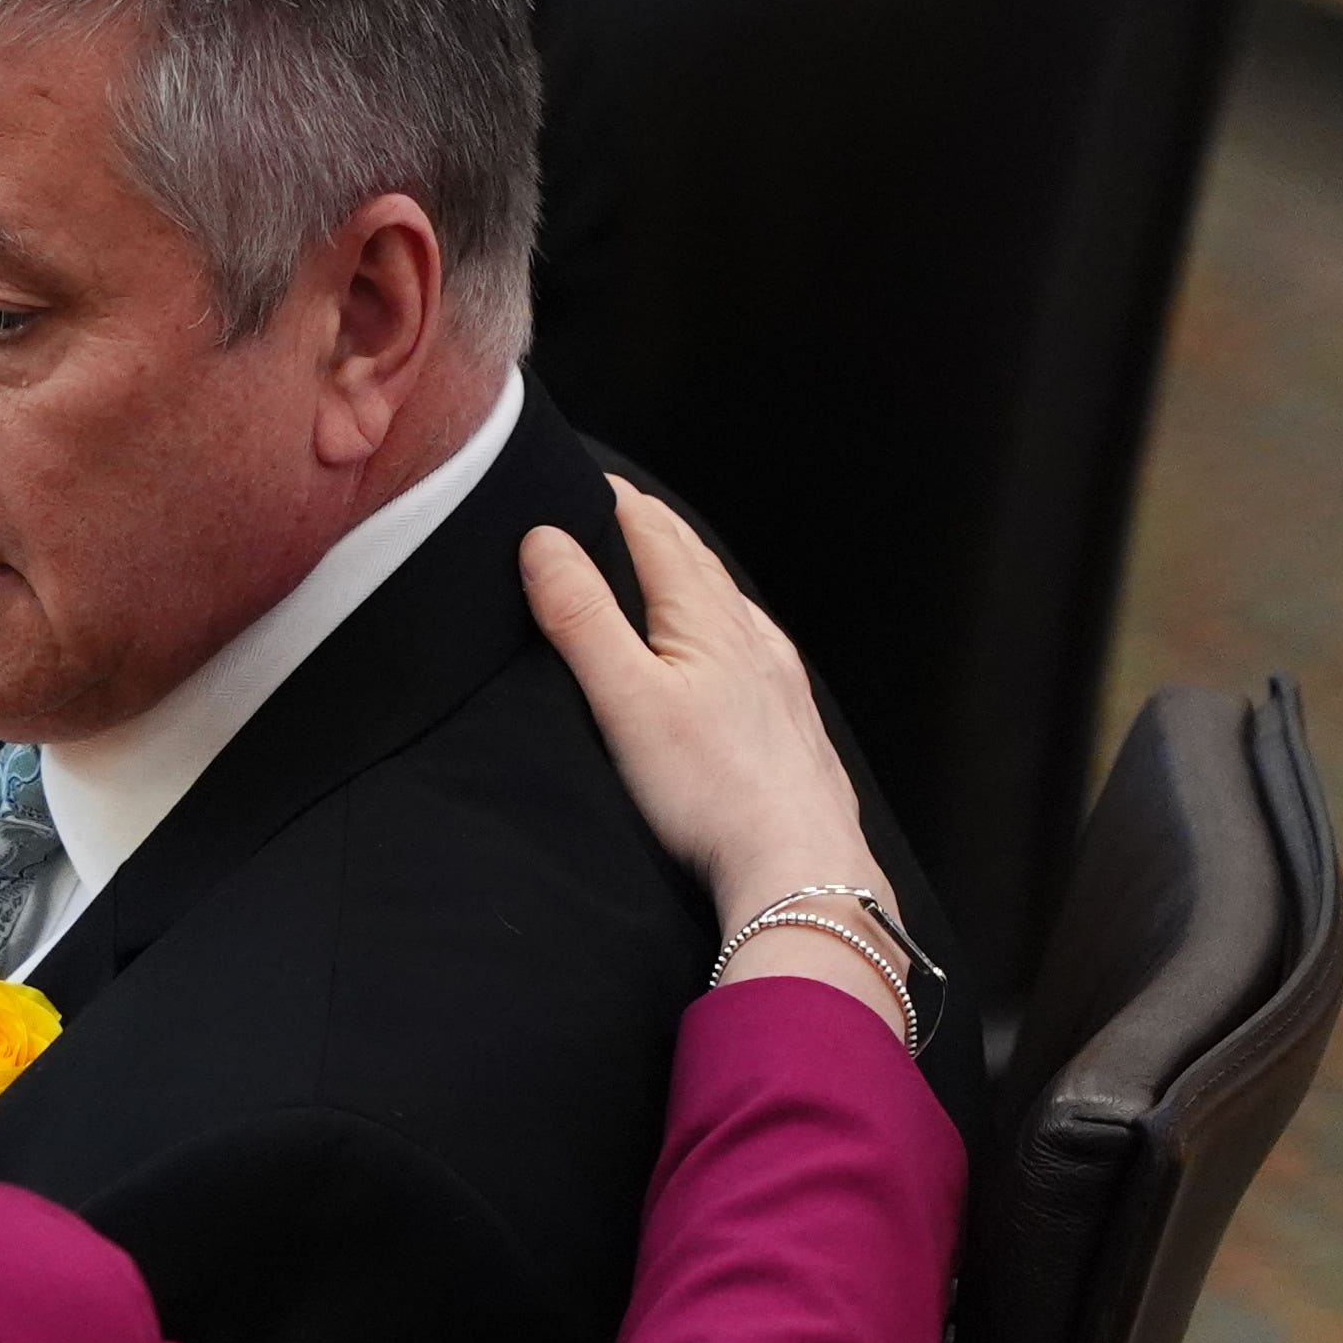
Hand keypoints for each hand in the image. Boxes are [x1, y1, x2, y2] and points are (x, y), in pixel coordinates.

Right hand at [524, 478, 905, 1026]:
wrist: (799, 866)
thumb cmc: (711, 791)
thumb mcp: (625, 699)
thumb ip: (581, 618)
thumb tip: (543, 540)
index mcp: (706, 616)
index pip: (654, 530)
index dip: (613, 499)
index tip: (578, 477)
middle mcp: (749, 633)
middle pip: (693, 558)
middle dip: (648, 526)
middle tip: (607, 506)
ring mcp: (775, 675)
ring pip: (725, 600)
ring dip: (685, 572)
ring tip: (654, 563)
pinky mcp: (788, 716)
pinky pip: (750, 644)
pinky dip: (720, 622)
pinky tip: (720, 645)